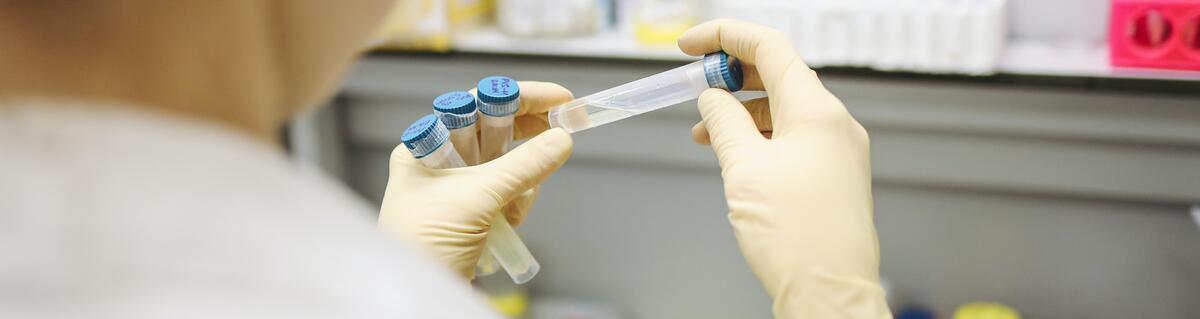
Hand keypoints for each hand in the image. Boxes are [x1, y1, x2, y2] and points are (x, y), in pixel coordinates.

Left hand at [378, 82, 573, 278]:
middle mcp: (439, 161)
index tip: (561, 99)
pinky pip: (507, 193)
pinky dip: (517, 202)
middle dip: (527, 138)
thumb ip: (523, 166)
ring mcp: (457, 188)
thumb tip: (560, 139)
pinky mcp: (472, 213)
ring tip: (516, 209)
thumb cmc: (423, 245)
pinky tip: (511, 222)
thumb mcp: (477, 199)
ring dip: (523, 181)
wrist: (415, 299)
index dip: (521, 97)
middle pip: (496, 131)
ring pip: (508, 165)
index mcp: (426, 146)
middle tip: (563, 133)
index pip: (478, 104)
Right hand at [679, 20, 890, 317]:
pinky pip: (793, 138)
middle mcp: (834, 124)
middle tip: (693, 85)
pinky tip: (734, 154)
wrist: (829, 292)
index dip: (724, 37)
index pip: (769, 48)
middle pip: (778, 76)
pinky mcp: (833, 176)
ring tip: (704, 131)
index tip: (689, 45)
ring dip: (741, 110)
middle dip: (731, 76)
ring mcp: (837, 150)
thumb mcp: (743, 169)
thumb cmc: (796, 237)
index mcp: (816, 111)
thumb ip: (724, 123)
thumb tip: (712, 100)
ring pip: (783, 110)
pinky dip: (760, 136)